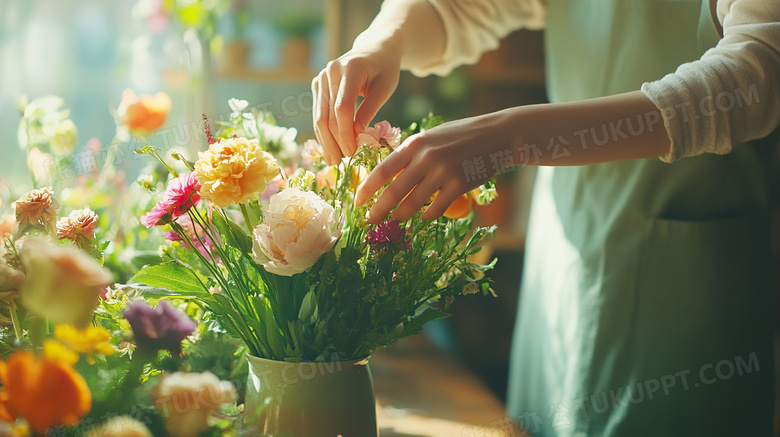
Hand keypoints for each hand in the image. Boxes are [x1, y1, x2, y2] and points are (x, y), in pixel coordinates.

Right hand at [312, 38, 401, 165]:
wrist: (375, 49)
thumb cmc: (385, 69)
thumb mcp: (385, 89)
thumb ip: (369, 111)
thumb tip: (357, 136)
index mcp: (350, 68)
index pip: (342, 108)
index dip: (346, 133)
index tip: (353, 152)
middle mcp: (330, 71)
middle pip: (327, 115)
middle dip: (334, 142)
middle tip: (340, 163)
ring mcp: (321, 78)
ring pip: (319, 117)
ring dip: (325, 141)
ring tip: (332, 161)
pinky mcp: (318, 85)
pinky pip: (319, 113)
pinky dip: (324, 132)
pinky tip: (329, 148)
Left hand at [355, 111, 513, 222]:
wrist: (498, 135)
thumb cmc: (460, 136)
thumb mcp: (431, 137)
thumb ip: (411, 154)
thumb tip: (387, 176)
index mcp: (415, 144)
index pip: (383, 170)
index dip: (367, 189)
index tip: (357, 201)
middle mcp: (426, 158)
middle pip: (394, 192)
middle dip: (378, 210)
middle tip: (369, 221)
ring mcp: (444, 172)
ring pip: (413, 204)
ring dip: (401, 216)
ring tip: (394, 221)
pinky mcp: (460, 185)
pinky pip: (436, 209)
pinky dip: (426, 216)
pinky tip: (422, 217)